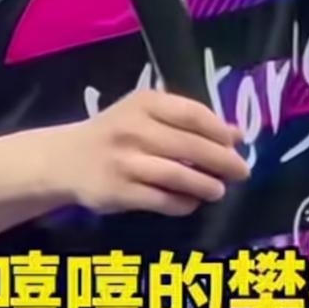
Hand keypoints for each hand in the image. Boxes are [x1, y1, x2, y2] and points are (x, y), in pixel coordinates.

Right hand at [57, 88, 247, 217]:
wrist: (66, 159)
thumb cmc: (116, 132)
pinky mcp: (118, 192)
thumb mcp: (147, 115)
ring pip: (178, 176)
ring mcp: (125, 162)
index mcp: (144, 103)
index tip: (236, 143)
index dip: (219, 130)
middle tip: (241, 171)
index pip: (192, 114)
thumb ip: (189, 122)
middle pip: (190, 146)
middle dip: (222, 161)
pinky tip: (192, 203)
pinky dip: (183, 203)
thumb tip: (236, 134)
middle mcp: (134, 129)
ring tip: (218, 190)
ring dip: (206, 185)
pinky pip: (161, 200)